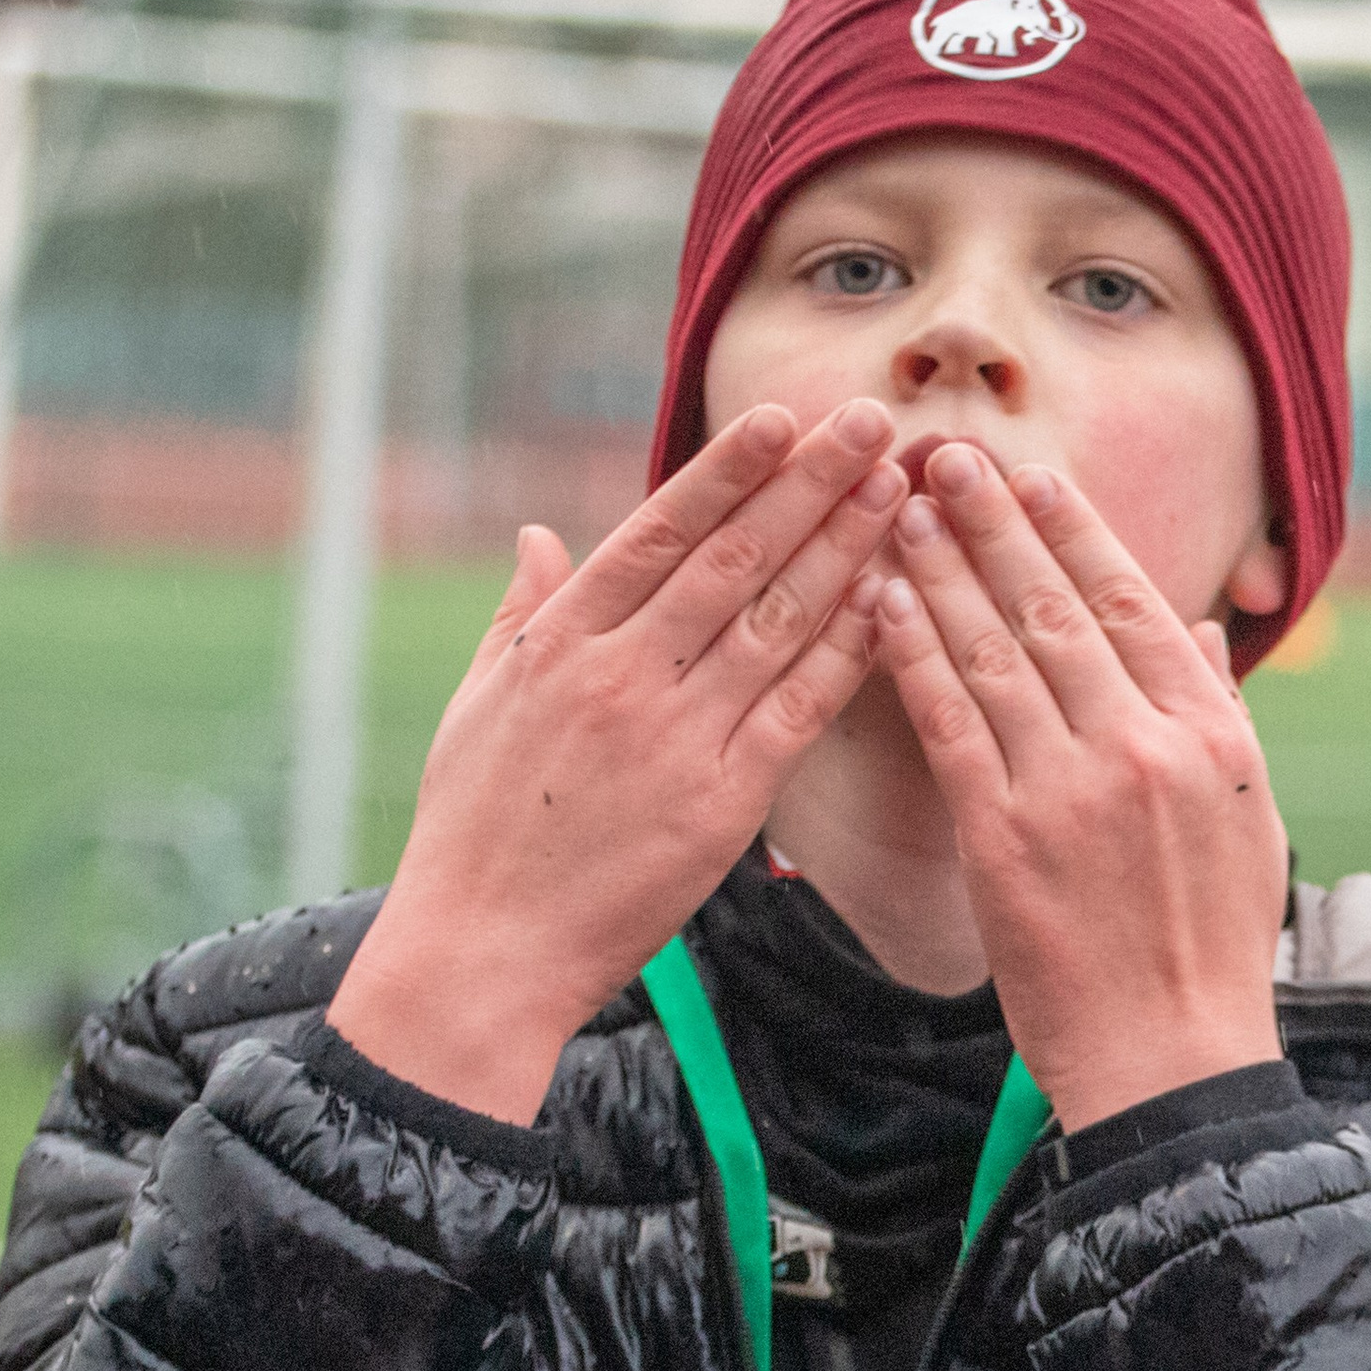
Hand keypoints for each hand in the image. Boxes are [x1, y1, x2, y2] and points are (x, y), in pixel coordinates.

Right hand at [329, 400, 902, 1121]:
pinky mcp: (720, 805)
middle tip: (872, 422)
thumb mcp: (476, 706)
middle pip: (735, 559)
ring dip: (845, 550)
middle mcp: (622, 676)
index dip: (728, 470)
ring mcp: (675, 738)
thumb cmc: (474, 832)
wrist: (482, 954)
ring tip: (896, 491)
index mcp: (562, 642)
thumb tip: (537, 536)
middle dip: (809, 483)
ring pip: (778, 623)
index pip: (661, 532)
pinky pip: (798, 713)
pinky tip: (891, 607)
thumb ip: (520, 615)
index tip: (782, 416)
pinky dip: (846, 655)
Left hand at [863, 445, 1288, 1135]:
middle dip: (993, 523)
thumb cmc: (1210, 946)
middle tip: (944, 457)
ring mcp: (1071, 789)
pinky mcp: (1006, 839)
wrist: (1172, 1057)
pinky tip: (882, 606)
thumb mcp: (1249, 818)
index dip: (1073, 531)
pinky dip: (915, 657)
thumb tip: (1194, 623)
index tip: (1032, 477)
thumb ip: (1215, 711)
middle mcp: (1143, 744)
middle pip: (1054, 607)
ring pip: (994, 652)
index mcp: (1207, 732)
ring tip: (894, 511)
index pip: (1131, 601)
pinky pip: (950, 724)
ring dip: (940, 571)